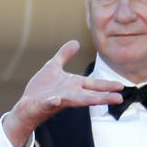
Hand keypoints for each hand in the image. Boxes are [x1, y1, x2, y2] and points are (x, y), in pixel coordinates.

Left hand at [3, 40, 123, 146]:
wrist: (26, 105)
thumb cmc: (41, 89)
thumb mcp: (53, 67)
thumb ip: (64, 55)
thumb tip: (76, 42)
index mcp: (72, 85)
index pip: (92, 84)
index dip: (106, 85)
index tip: (121, 86)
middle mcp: (68, 94)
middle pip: (89, 95)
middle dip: (103, 96)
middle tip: (119, 99)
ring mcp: (57, 100)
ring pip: (75, 101)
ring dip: (87, 101)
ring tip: (100, 100)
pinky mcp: (43, 105)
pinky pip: (49, 104)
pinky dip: (53, 102)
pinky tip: (56, 100)